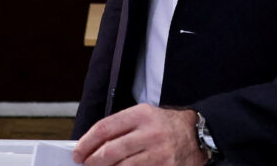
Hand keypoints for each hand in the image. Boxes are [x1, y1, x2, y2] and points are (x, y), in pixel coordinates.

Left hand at [72, 105, 205, 165]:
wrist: (197, 134)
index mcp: (141, 115)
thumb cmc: (166, 125)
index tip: (78, 151)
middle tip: (86, 164)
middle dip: (93, 160)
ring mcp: (159, 153)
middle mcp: (149, 133)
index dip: (87, 142)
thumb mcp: (143, 116)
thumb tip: (93, 144)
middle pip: (110, 150)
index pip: (105, 128)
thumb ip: (120, 127)